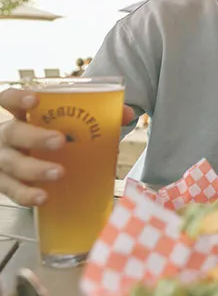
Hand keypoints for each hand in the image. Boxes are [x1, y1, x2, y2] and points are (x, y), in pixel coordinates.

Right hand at [0, 88, 134, 205]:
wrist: (35, 160)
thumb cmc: (52, 136)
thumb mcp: (66, 123)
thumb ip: (97, 115)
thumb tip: (127, 113)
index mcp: (20, 115)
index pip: (8, 100)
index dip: (17, 99)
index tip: (34, 100)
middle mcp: (6, 136)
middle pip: (13, 133)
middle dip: (35, 137)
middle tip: (60, 141)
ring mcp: (2, 160)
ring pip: (11, 164)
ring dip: (35, 169)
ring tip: (59, 173)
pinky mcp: (4, 183)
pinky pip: (12, 190)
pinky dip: (26, 194)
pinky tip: (42, 197)